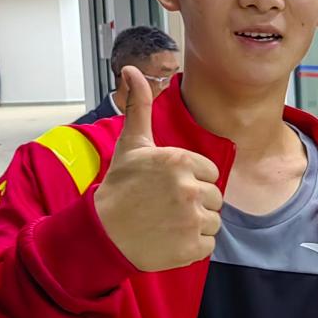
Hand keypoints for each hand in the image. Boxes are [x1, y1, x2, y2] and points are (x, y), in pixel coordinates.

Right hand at [94, 66, 222, 270]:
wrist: (103, 233)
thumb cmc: (120, 188)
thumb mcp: (131, 144)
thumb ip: (140, 107)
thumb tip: (132, 69)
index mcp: (180, 161)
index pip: (210, 174)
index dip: (192, 181)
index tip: (168, 187)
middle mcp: (189, 189)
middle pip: (215, 198)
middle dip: (195, 203)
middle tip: (167, 207)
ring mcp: (191, 220)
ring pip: (213, 222)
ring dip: (195, 225)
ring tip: (168, 223)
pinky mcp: (192, 247)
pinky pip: (208, 245)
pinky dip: (193, 246)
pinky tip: (170, 239)